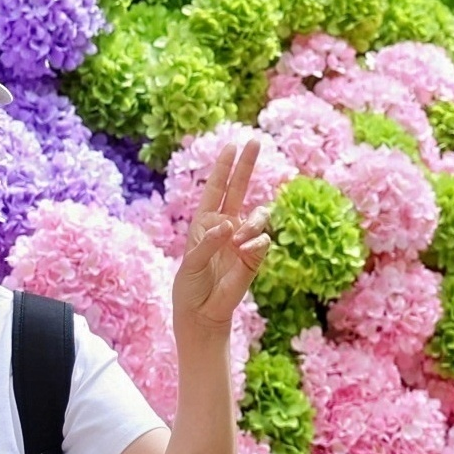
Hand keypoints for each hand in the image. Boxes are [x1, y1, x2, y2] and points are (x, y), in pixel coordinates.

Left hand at [171, 133, 271, 335]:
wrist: (203, 312)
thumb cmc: (190, 285)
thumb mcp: (192, 260)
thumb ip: (210, 241)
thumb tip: (231, 226)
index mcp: (206, 222)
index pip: (216, 188)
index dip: (224, 167)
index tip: (232, 145)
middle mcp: (225, 226)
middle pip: (239, 188)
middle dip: (246, 166)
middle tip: (255, 141)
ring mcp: (242, 240)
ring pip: (256, 215)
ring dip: (251, 222)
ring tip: (239, 240)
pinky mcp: (254, 256)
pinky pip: (262, 240)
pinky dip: (255, 243)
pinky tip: (245, 251)